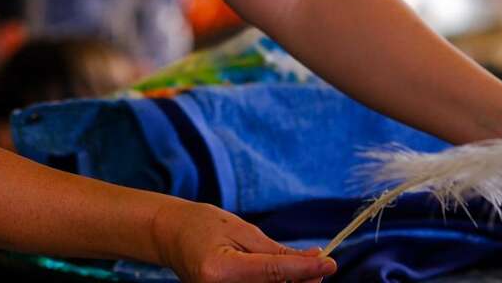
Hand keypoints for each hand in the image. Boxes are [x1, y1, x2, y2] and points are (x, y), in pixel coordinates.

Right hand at [152, 199, 336, 282]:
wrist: (171, 236)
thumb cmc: (203, 225)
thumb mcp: (242, 230)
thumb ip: (277, 252)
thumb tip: (314, 260)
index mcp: (219, 270)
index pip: (272, 273)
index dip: (305, 270)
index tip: (330, 263)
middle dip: (301, 281)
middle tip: (319, 264)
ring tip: (301, 268)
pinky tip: (283, 276)